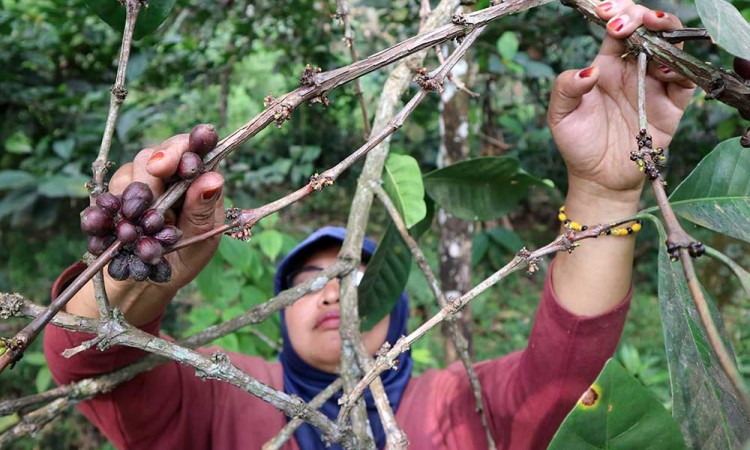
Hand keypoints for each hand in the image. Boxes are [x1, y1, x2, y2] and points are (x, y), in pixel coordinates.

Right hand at [67, 133, 224, 325]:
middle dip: (158, 166)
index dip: (189, 147)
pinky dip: (110, 212)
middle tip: (157, 181)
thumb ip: (203, 211)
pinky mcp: (111, 201)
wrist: (143, 286)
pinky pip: (106, 196)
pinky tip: (119, 231)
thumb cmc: (182, 260)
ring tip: (144, 228)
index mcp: (195, 182)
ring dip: (136, 198)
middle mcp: (165, 178)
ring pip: (130, 172)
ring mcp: (135, 186)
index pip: (193, 150)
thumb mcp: (201, 241)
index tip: (187, 163)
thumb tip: (214, 179)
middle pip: (156, 154)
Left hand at [548, 0, 694, 202]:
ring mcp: (654, 85)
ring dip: (666, 31)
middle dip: (642, 15)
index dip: (617, 15)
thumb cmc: (577, 144)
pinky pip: (685, 79)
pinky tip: (662, 69)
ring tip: (653, 28)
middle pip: (647, 29)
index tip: (608, 15)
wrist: (598, 178)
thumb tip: (590, 71)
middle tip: (632, 20)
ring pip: (671, 46)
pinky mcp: (672, 104)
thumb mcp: (560, 115)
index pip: (618, 28)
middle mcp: (633, 70)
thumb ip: (566, 88)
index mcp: (607, 66)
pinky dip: (679, 68)